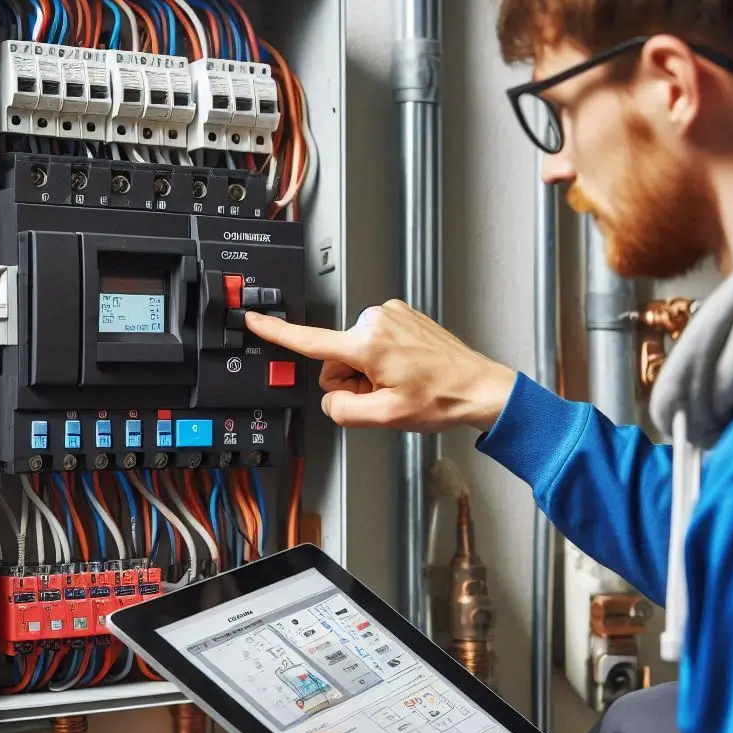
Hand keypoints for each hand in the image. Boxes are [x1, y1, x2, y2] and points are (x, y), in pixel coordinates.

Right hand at [245, 299, 514, 432]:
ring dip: (369, 371)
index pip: (310, 340)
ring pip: (355, 350)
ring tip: (400, 383)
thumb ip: (343, 412)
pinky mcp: (402, 315)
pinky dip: (384, 359)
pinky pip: (375, 340)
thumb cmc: (442, 398)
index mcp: (368, 343)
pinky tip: (407, 371)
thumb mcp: (386, 417)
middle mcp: (375, 320)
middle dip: (352, 380)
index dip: (276, 332)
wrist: (479, 387)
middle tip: (382, 395)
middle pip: (336, 357)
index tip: (253, 319)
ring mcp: (390, 314)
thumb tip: (331, 401)